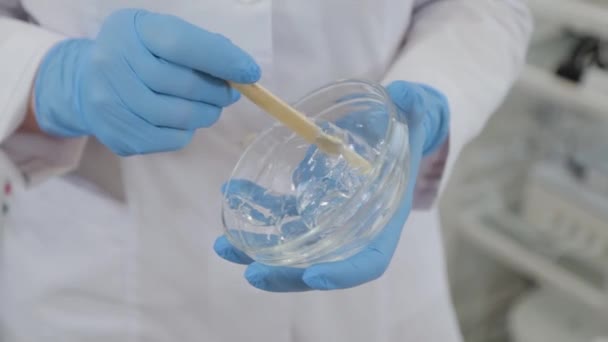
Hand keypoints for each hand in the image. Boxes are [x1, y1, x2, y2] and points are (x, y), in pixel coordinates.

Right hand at [33, 9, 259, 155]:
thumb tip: (239, 69)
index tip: (250, 72)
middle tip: (230, 93)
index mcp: (130, 29)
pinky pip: (171, 139)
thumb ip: (197, 45)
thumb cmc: (138, 53)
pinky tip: (186, 120)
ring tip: (211, 107)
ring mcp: (110, 102)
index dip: (222, 59)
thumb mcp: (159, 33)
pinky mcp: (118, 135)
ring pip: (179, 116)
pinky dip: (188, 131)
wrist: (86, 82)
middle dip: (218, 91)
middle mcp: (112, 63)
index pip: (182, 44)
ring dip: (207, 113)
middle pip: (183, 85)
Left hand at [214, 81, 449, 290]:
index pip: (369, 260)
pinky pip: (280, 212)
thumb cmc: (409, 126)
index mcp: (384, 218)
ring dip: (257, 250)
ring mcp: (328, 216)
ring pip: (293, 246)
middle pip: (322, 263)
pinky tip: (233, 193)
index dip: (344, 273)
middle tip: (252, 272)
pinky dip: (256, 208)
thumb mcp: (418, 113)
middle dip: (287, 274)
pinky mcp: (309, 200)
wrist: (395, 128)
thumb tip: (405, 94)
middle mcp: (354, 226)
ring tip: (224, 246)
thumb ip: (415, 105)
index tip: (315, 275)